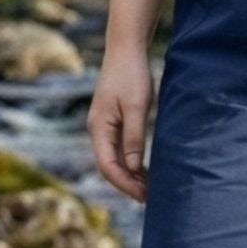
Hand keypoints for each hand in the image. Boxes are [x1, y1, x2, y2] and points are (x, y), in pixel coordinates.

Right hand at [87, 46, 154, 202]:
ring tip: (149, 188)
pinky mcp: (112, 122)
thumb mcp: (136, 107)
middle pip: (109, 166)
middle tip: (149, 198)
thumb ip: (134, 138)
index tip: (144, 196)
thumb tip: (133, 168)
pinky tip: (144, 169)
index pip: (108, 166)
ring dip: (129, 175)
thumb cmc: (132, 75)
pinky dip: (130, 162)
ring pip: (113, 160)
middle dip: (127, 184)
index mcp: (99, 128)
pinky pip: (118, 149)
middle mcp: (97, 130)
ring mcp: (103, 126)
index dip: (125, 184)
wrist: (126, 49)